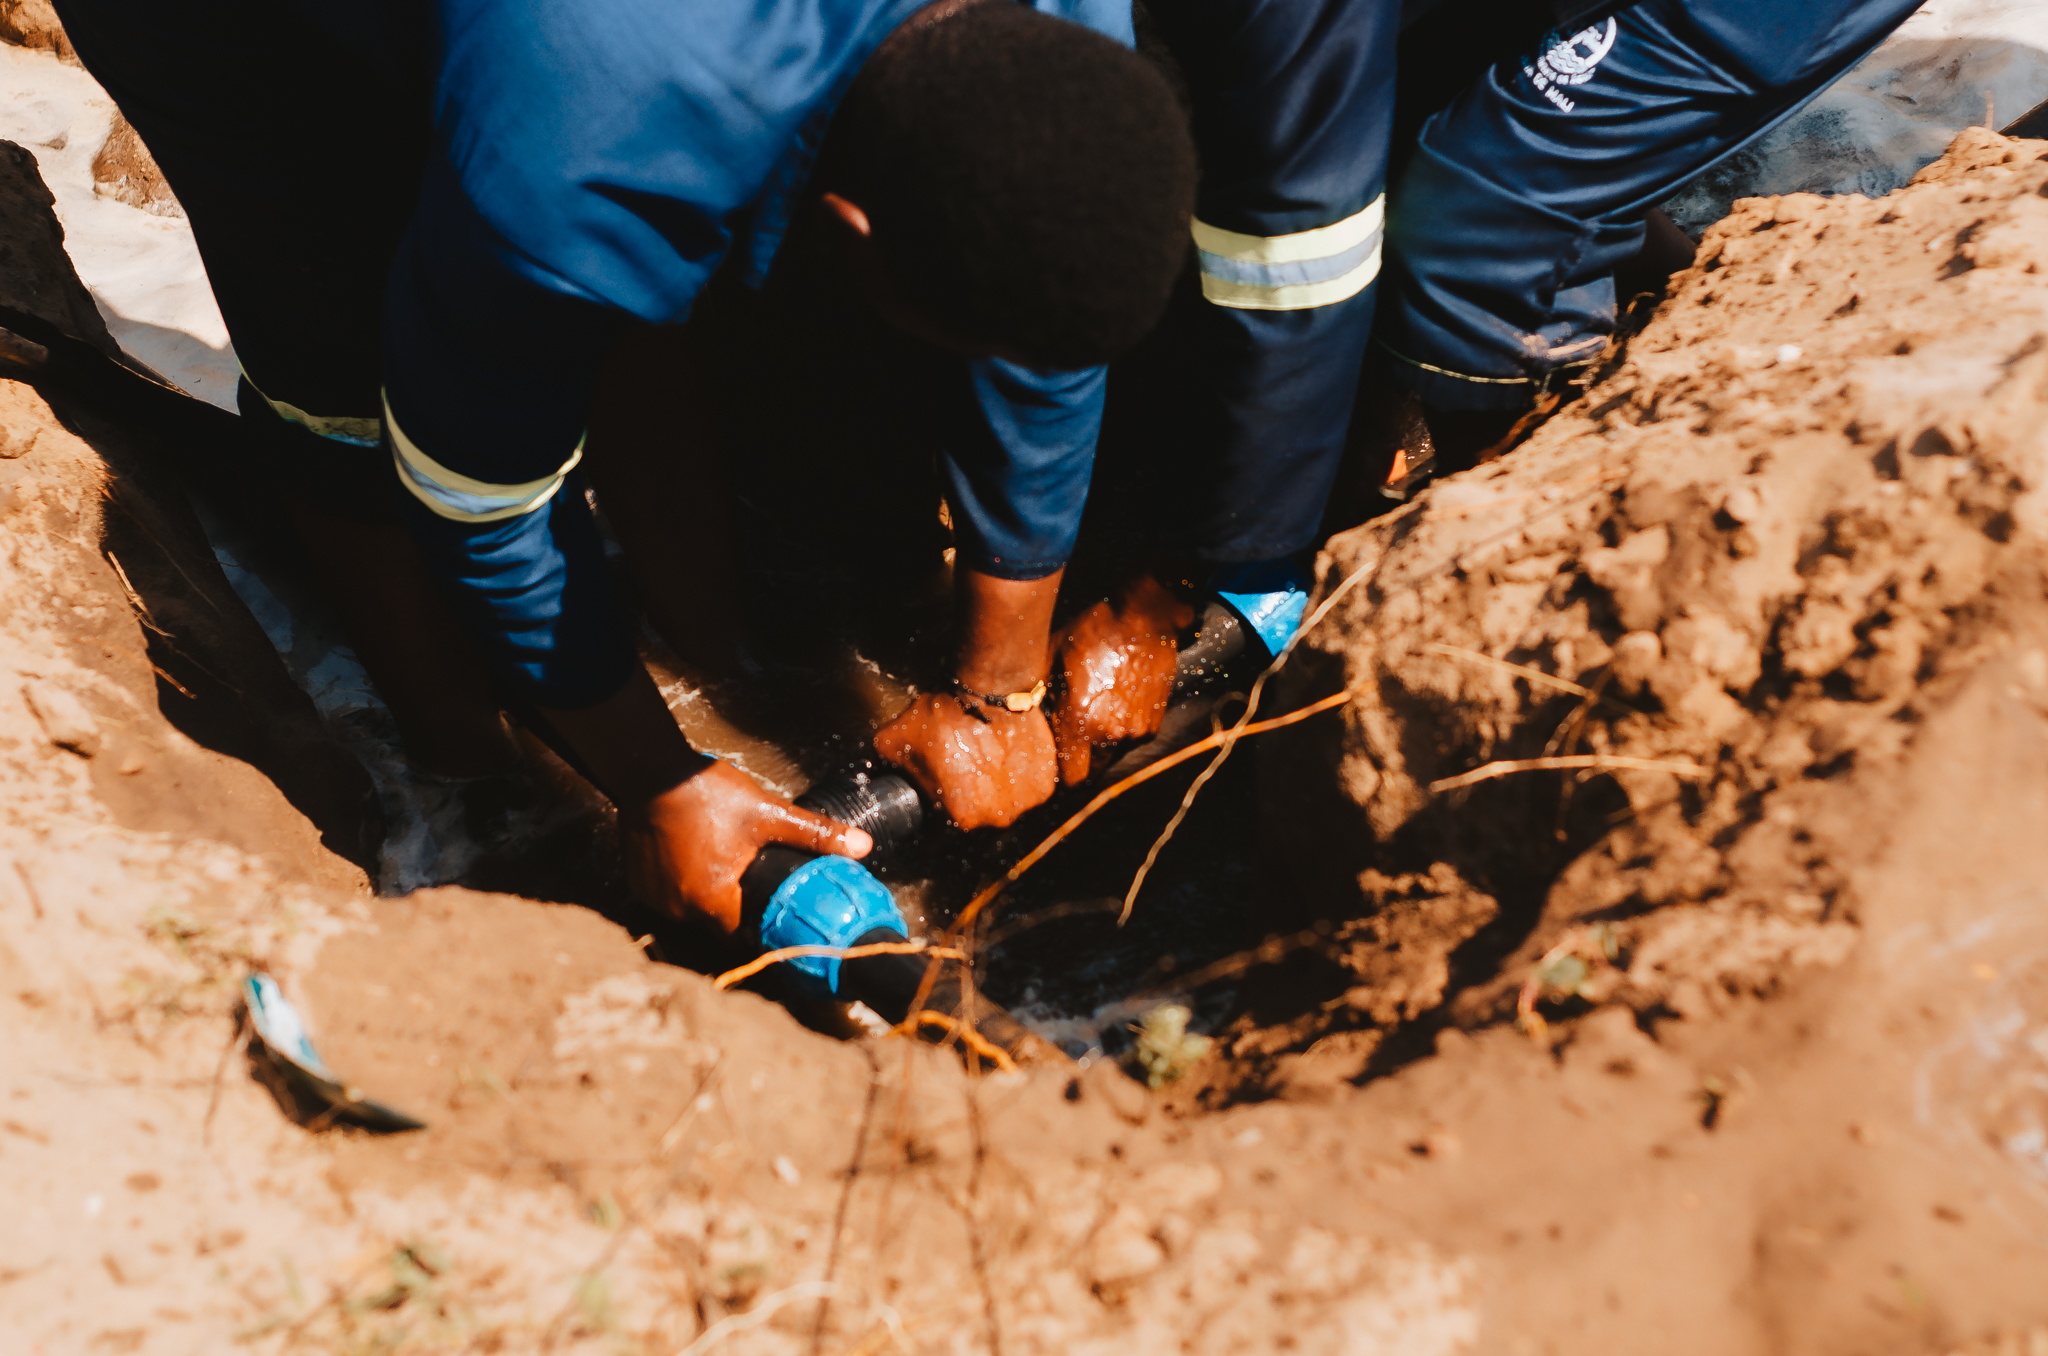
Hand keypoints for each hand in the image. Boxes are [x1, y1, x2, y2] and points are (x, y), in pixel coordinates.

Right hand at [621, 760, 871, 932]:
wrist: (651, 771)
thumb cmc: (708, 795)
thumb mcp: (768, 813)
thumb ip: (816, 835)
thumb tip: (863, 846)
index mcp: (712, 901)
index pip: (741, 938)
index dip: (760, 930)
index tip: (774, 918)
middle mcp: (679, 909)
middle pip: (717, 922)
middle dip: (736, 907)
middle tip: (753, 882)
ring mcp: (654, 897)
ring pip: (691, 908)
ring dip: (708, 895)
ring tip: (725, 867)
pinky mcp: (638, 883)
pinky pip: (667, 895)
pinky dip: (682, 884)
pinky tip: (695, 860)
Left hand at [873, 693, 1056, 828]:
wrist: (988, 688)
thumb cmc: (944, 715)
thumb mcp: (894, 742)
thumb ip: (885, 767)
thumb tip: (877, 775)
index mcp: (962, 817)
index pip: (945, 827)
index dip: (938, 807)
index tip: (939, 788)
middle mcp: (997, 817)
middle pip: (978, 817)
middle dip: (968, 798)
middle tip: (962, 769)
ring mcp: (1026, 801)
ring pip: (1005, 804)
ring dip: (996, 789)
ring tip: (985, 760)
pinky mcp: (1045, 782)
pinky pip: (1027, 788)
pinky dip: (1018, 777)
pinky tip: (1005, 754)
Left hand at [1048, 572, 1193, 784]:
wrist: (1144, 618)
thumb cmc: (1092, 633)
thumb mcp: (1052, 659)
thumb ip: (1040, 696)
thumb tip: (1023, 714)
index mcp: (1080, 722)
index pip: (1069, 779)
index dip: (1059, 776)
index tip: (1052, 765)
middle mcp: (1109, 735)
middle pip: (1091, 774)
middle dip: (1080, 765)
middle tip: (1069, 746)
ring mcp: (1135, 731)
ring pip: (1112, 757)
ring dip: (1101, 748)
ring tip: (1093, 720)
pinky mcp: (1153, 723)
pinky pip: (1131, 741)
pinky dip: (1121, 733)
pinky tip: (1114, 708)